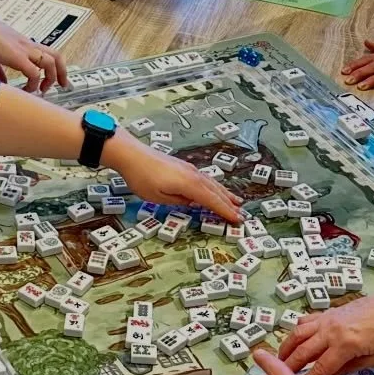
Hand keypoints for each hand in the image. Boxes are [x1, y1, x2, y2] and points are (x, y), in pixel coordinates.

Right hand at [0, 6, 66, 92]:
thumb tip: (0, 82)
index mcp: (24, 44)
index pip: (47, 52)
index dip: (55, 66)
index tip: (56, 78)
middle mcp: (28, 45)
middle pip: (56, 56)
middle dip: (62, 72)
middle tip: (62, 85)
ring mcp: (24, 49)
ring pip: (51, 62)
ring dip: (51, 79)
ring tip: (42, 90)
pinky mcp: (18, 56)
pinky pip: (34, 73)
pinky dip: (33, 84)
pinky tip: (25, 89)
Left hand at [107, 133, 240, 222]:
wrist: (131, 154)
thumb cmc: (141, 177)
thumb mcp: (158, 197)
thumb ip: (179, 201)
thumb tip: (193, 203)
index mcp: (188, 184)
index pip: (212, 200)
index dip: (225, 211)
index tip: (237, 220)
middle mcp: (193, 175)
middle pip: (216, 191)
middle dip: (230, 204)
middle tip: (242, 214)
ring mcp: (189, 169)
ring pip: (212, 183)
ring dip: (225, 194)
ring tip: (237, 201)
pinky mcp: (184, 167)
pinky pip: (206, 179)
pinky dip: (215, 186)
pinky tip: (217, 190)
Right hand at [274, 286, 373, 374]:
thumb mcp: (373, 359)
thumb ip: (349, 369)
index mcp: (345, 345)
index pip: (320, 368)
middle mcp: (331, 331)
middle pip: (303, 351)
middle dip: (290, 367)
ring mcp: (327, 319)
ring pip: (298, 334)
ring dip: (287, 348)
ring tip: (281, 360)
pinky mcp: (327, 312)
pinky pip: (306, 320)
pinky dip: (297, 330)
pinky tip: (294, 340)